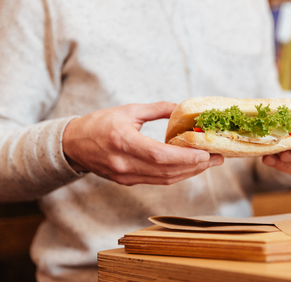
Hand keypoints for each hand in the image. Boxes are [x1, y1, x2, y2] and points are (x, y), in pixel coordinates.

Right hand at [62, 102, 223, 185]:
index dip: (186, 157)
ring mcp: (126, 176)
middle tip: (217, 158)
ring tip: (208, 163)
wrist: (73, 145)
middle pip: (167, 171)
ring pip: (165, 179)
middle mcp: (125, 164)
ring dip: (189, 173)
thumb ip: (157, 109)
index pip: (161, 156)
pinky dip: (176, 175)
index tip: (206, 153)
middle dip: (196, 166)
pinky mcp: (128, 181)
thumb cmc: (99, 124)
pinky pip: (157, 181)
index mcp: (124, 142)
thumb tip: (181, 108)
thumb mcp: (128, 110)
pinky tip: (189, 167)